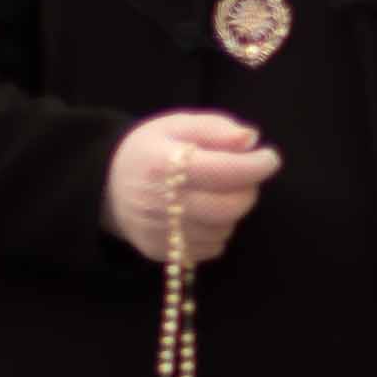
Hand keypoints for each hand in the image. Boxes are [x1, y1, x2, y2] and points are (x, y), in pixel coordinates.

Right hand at [105, 112, 281, 265]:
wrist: (107, 184)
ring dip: (231, 211)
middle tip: (242, 175)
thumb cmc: (151, 150)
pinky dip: (217, 230)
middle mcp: (159, 202)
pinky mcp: (161, 251)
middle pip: (228, 207)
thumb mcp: (177, 125)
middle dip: (247, 190)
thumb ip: (216, 129)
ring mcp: (159, 232)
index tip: (269, 157)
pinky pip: (211, 248)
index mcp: (162, 164)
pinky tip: (202, 213)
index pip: (223, 171)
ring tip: (214, 192)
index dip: (255, 166)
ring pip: (223, 229)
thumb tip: (251, 140)